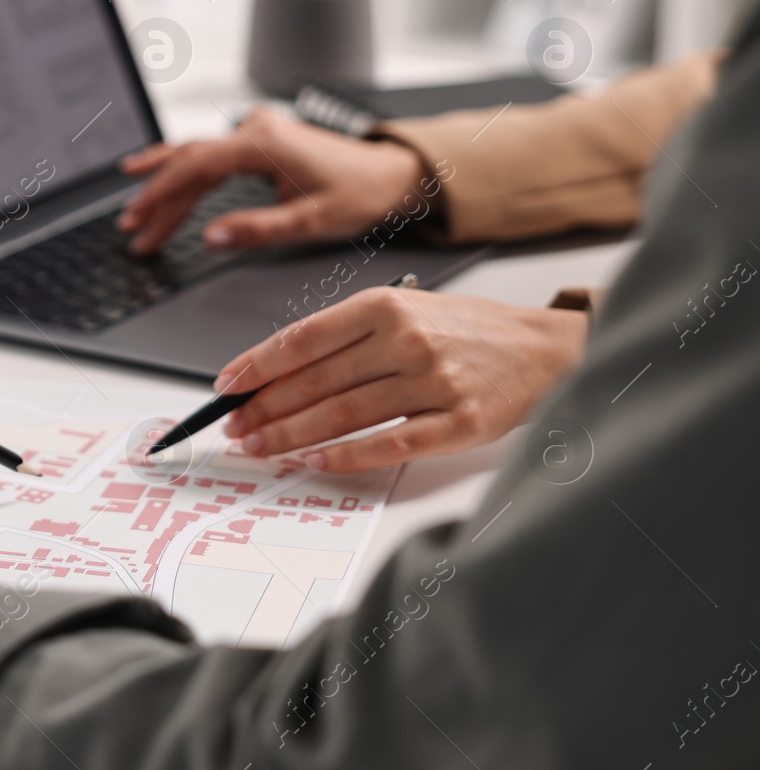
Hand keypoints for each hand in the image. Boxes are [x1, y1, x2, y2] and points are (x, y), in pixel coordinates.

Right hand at [117, 107, 425, 254]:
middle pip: (189, 161)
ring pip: (195, 156)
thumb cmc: (359, 194)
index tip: (138, 218)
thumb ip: (256, 229)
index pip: (195, 166)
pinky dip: (184, 171)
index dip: (161, 194)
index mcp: (263, 144)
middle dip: (156, 196)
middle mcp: (254, 129)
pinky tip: (160, 174)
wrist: (391, 175)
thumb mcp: (310, 221)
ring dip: (165, 184)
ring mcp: (255, 132)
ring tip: (134, 208)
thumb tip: (210, 238)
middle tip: (131, 228)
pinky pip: (210, 154)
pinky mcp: (258, 141)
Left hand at [213, 287, 589, 471]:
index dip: (257, 365)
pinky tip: (314, 463)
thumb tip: (276, 373)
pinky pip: (390, 445)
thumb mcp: (403, 312)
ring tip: (259, 446)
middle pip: (315, 381)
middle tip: (234, 427)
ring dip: (291, 435)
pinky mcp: (460, 423)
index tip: (226, 386)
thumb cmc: (463, 331)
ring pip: (343, 415)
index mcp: (385, 305)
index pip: (303, 339)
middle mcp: (407, 340)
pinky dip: (346, 457)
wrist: (543, 348)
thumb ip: (345, 338)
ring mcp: (434, 382)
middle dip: (265, 408)